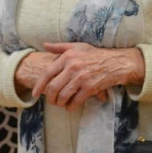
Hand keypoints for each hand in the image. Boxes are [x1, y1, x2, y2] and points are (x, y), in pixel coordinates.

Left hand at [17, 43, 143, 109]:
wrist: (116, 62)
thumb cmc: (95, 54)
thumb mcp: (77, 47)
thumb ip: (59, 47)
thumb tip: (45, 45)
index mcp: (67, 57)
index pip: (47, 73)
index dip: (39, 85)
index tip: (35, 94)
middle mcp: (73, 67)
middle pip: (53, 87)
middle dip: (50, 98)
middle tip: (50, 101)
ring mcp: (82, 78)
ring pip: (63, 95)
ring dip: (60, 103)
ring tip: (60, 104)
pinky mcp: (91, 87)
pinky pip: (76, 100)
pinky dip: (71, 106)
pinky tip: (70, 107)